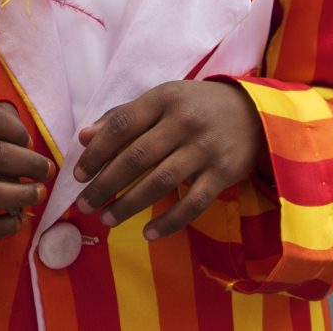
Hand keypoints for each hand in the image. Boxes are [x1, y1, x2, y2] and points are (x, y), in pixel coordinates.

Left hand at [71, 80, 264, 239]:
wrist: (254, 112)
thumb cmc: (197, 106)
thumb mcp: (162, 100)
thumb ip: (123, 116)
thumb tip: (84, 137)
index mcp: (164, 98)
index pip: (122, 125)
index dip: (97, 152)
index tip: (78, 174)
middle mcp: (184, 121)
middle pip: (137, 157)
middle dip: (106, 184)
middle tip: (85, 205)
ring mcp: (205, 148)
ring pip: (160, 181)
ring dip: (129, 205)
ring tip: (107, 219)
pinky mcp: (223, 173)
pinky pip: (193, 203)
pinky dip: (169, 221)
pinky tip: (148, 233)